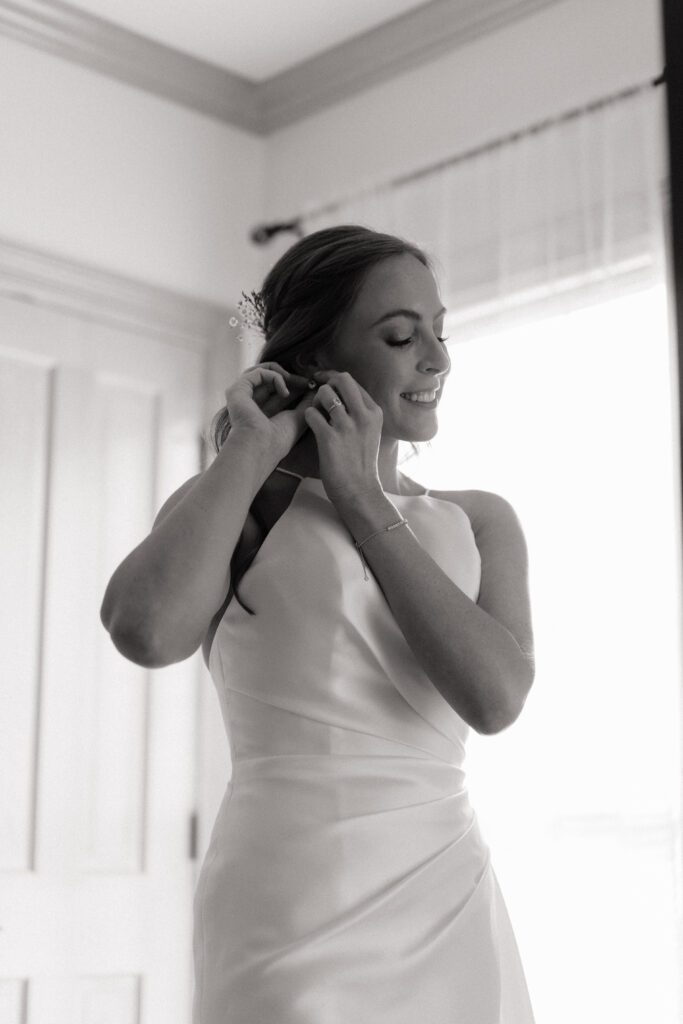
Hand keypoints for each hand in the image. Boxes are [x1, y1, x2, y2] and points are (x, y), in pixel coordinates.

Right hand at [224, 362, 318, 461]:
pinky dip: (274, 377)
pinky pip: (257, 373)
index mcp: (261, 412)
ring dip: (280, 373)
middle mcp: (249, 404)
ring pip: (259, 372)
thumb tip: (314, 389)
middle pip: (269, 380)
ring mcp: (241, 396)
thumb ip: (306, 403)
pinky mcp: (237, 390)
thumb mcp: (298, 418)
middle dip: (290, 378)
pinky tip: (284, 391)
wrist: (261, 447)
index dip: (294, 385)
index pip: (276, 391)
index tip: (310, 385)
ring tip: (293, 381)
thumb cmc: (278, 440)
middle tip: (306, 381)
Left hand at [303, 370, 383, 503]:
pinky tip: (312, 426)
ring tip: (317, 413)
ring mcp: (347, 426)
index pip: (352, 381)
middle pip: (341, 379)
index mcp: (374, 412)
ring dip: (316, 400)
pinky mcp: (330, 438)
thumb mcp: (370, 432)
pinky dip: (308, 416)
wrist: (359, 490)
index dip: (334, 379)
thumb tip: (338, 391)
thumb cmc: (361, 462)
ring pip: (325, 393)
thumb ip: (359, 412)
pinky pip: (312, 413)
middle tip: (319, 394)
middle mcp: (363, 416)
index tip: (325, 383)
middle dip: (326, 382)